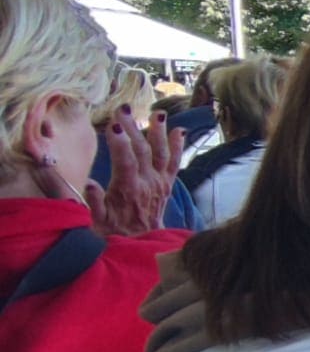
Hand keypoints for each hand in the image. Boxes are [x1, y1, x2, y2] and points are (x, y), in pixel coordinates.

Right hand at [90, 109, 180, 236]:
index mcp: (128, 189)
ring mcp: (160, 182)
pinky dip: (178, 146)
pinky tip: (179, 130)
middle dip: (132, 127)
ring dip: (158, 131)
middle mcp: (148, 183)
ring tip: (158, 113)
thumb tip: (89, 184)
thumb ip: (94, 202)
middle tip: (123, 108)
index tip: (113, 125)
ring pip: (161, 152)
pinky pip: (174, 162)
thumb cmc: (114, 231)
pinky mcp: (167, 184)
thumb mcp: (98, 220)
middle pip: (141, 149)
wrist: (141, 243)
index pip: (125, 160)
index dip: (120, 142)